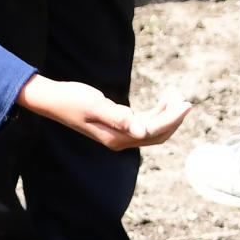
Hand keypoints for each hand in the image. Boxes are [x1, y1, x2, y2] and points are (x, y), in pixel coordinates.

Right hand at [19, 76, 193, 150]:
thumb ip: (118, 117)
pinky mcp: (116, 126)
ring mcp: (118, 135)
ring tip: (178, 98)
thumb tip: (141, 129)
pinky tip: (163, 103)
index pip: (152, 131)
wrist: (52, 100)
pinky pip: (143, 125)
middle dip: (174, 120)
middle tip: (187, 101)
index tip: (185, 104)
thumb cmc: (71, 99)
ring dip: (167, 117)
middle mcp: (119, 140)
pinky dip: (156, 115)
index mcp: (116, 137)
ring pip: (151, 130)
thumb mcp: (95, 105)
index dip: (172, 119)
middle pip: (156, 135)